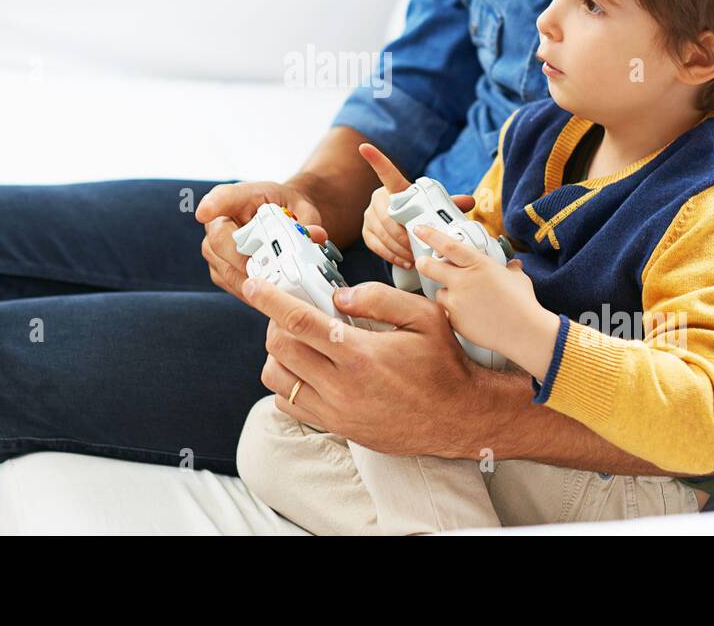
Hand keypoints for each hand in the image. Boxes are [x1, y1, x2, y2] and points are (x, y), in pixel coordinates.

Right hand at [195, 181, 327, 303]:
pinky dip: (252, 290)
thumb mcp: (302, 208)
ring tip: (277, 284)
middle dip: (246, 260)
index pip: (221, 198)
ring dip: (251, 280)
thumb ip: (309, 220)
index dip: (211, 205)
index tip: (204, 213)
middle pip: (219, 241)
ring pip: (224, 268)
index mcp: (238, 198)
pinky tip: (271, 291)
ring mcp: (214, 248)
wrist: (283, 221)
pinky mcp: (219, 270)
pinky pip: (231, 284)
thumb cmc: (287, 210)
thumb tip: (314, 234)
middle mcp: (218, 222)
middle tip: (270, 270)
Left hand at [239, 274, 499, 457]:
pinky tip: (309, 367)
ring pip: (277, 379)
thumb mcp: (424, 317)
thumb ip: (378, 298)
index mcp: (360, 354)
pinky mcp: (337, 428)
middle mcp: (342, 387)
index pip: (299, 322)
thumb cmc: (444, 364)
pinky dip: (288, 382)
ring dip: (279, 354)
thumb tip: (337, 295)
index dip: (270, 300)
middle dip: (276, 322)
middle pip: (280, 348)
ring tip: (300, 340)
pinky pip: (289, 404)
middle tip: (292, 310)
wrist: (459, 417)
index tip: (253, 285)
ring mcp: (336, 412)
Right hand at [358, 142, 474, 271]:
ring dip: (400, 248)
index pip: (386, 173)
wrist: (407, 229)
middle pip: (388, 219)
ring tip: (415, 257)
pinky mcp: (366, 232)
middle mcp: (378, 199)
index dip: (376, 160)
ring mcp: (369, 216)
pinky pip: (376, 246)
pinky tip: (404, 260)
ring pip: (383, 234)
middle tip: (418, 248)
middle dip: (404, 236)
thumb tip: (471, 201)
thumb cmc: (421, 215)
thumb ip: (451, 204)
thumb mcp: (435, 209)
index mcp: (395, 189)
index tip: (365, 147)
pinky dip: (391, 255)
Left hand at [409, 224, 548, 362]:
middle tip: (423, 262)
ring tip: (465, 299)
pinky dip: (454, 312)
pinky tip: (470, 315)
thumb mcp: (517, 278)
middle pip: (429, 266)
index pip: (447, 245)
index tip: (419, 229)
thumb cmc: (523, 304)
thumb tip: (512, 265)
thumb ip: (510, 269)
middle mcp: (463, 280)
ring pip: (439, 292)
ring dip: (446, 293)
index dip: (430, 235)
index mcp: (478, 264)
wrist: (524, 332)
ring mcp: (457, 301)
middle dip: (423, 263)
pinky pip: (447, 313)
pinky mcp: (455, 321)